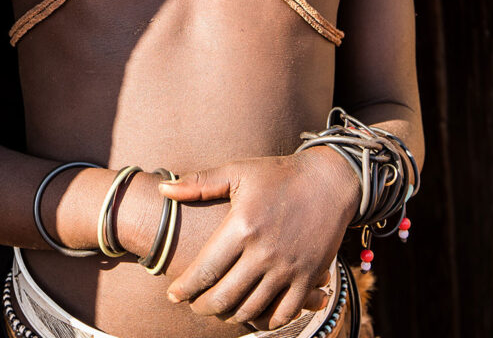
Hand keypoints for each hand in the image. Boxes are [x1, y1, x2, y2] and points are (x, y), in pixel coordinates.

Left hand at [157, 151, 359, 329]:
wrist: (330, 181)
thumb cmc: (278, 174)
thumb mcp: (237, 171)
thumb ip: (199, 183)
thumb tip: (162, 189)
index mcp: (242, 226)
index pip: (205, 270)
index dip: (185, 288)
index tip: (173, 295)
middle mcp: (264, 252)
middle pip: (224, 295)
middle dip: (202, 306)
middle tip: (194, 306)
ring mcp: (288, 268)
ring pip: (251, 308)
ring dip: (230, 315)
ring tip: (219, 310)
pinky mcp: (309, 278)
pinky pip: (285, 312)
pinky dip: (266, 321)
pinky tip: (253, 316)